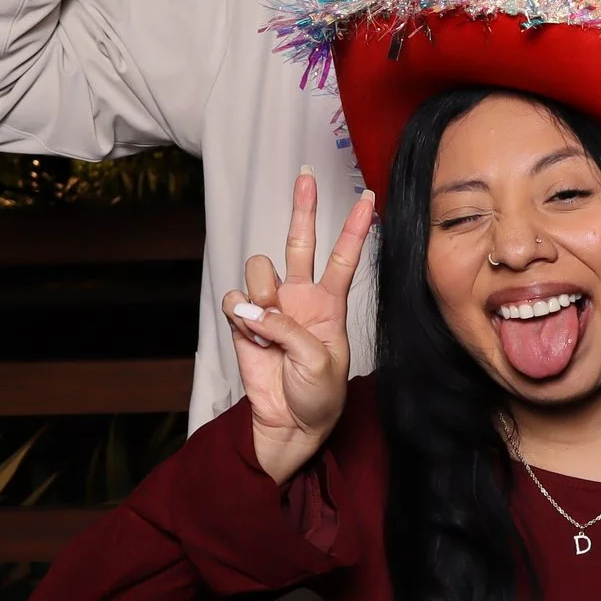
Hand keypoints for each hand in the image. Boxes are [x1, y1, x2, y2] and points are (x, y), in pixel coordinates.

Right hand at [223, 171, 373, 485]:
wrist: (292, 422)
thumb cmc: (319, 394)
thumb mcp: (320, 362)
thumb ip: (288, 329)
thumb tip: (252, 308)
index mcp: (331, 304)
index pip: (345, 256)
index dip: (355, 227)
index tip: (368, 195)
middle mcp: (301, 297)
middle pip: (301, 243)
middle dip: (302, 209)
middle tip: (305, 177)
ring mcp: (271, 307)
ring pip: (259, 268)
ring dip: (261, 289)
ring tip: (268, 322)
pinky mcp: (242, 322)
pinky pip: (233, 300)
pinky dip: (239, 314)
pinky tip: (251, 335)